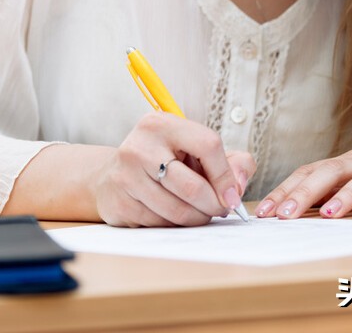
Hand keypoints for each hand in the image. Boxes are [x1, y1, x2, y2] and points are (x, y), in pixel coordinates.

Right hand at [94, 111, 254, 226]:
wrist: (114, 174)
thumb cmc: (164, 161)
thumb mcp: (196, 151)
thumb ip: (232, 162)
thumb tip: (238, 189)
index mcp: (162, 124)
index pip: (207, 145)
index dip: (226, 175)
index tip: (233, 195)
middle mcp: (140, 146)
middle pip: (192, 187)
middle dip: (213, 205)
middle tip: (220, 210)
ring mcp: (126, 175)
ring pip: (177, 211)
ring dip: (197, 218)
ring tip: (200, 213)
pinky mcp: (119, 202)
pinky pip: (160, 224)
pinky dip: (175, 225)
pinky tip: (173, 215)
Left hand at [256, 129, 351, 218]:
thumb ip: (332, 192)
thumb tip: (292, 211)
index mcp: (347, 163)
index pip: (309, 173)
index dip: (285, 191)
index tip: (262, 212)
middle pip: (331, 172)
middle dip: (305, 193)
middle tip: (284, 216)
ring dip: (347, 196)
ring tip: (329, 215)